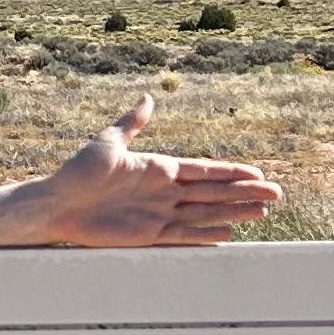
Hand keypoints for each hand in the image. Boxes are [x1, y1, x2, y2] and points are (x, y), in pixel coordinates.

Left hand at [18, 100, 281, 247]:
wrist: (57, 204)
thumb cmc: (79, 172)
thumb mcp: (108, 143)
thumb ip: (132, 123)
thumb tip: (149, 98)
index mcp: (159, 168)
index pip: (204, 171)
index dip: (232, 173)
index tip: (258, 173)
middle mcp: (164, 192)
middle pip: (214, 193)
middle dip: (245, 193)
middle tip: (276, 195)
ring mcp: (158, 214)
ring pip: (206, 214)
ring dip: (234, 213)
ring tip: (262, 214)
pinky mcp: (147, 235)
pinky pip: (184, 236)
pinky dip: (205, 236)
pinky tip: (228, 236)